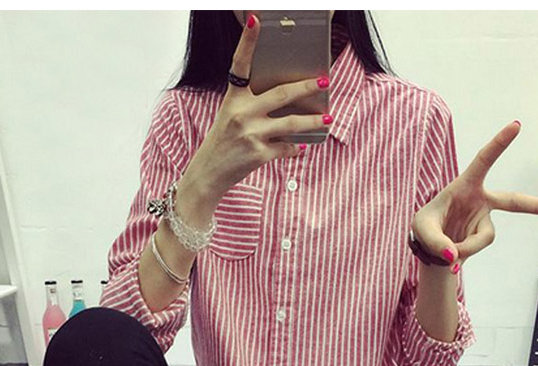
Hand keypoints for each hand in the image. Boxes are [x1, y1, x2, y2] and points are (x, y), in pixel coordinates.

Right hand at [182, 13, 332, 196]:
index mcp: (233, 98)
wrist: (209, 173)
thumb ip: (253, 106)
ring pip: (291, 123)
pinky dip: (295, 148)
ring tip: (328, 118)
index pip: (240, 64)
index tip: (256, 20)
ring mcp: (251, 134)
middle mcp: (242, 113)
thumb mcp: (231, 117)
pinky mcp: (259, 154)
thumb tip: (288, 103)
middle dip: (307, 87)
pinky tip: (301, 147)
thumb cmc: (223, 142)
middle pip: (282, 94)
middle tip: (324, 80)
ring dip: (313, 121)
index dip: (247, 42)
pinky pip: (286, 148)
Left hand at [411, 121, 537, 271]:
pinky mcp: (482, 236)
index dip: (499, 144)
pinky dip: (463, 254)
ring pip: (485, 236)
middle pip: (513, 201)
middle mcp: (480, 200)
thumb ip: (436, 242)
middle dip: (536, 206)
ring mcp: (483, 219)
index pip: (484, 161)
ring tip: (447, 253)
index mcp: (465, 185)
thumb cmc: (425, 226)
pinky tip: (452, 257)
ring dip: (467, 246)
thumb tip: (454, 256)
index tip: (516, 125)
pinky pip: (477, 247)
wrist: (429, 247)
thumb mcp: (422, 229)